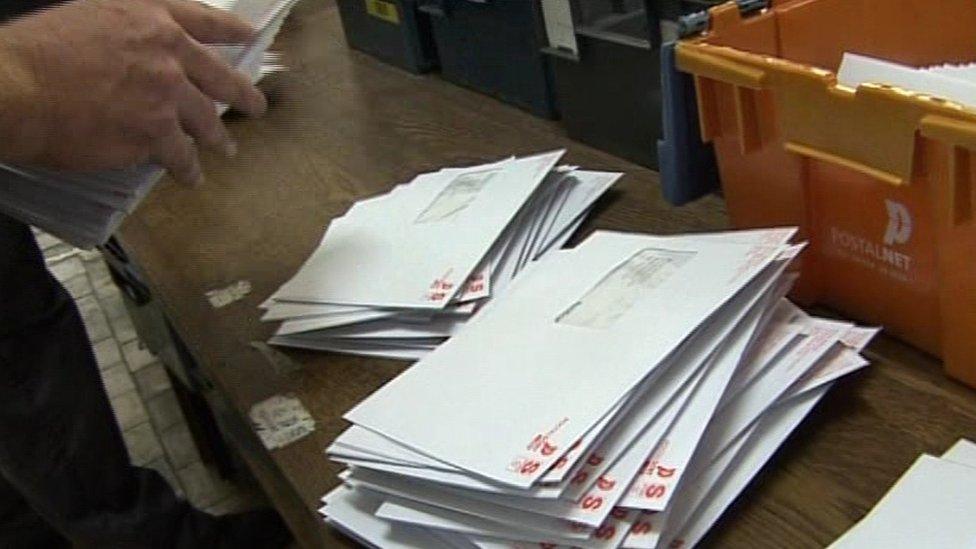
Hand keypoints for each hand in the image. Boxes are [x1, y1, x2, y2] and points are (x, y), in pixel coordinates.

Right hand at [0, 0, 267, 183]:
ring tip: (225, 148)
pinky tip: (190, 176)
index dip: (231, 30)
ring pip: (205, 121)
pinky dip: (187, 168)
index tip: (250, 36)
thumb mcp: (90, 15)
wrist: (17, 86)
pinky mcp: (156, 133)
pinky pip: (181, 155)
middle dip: (243, 95)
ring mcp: (166, 94)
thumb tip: (140, 54)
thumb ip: (127, 32)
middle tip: (256, 106)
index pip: (205, 20)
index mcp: (150, 16)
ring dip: (217, 137)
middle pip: (220, 76)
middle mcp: (168, 52)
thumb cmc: (37, 50)